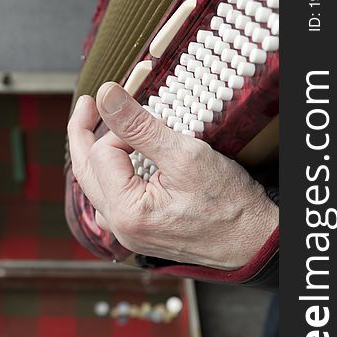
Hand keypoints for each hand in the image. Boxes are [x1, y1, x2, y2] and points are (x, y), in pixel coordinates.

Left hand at [67, 82, 277, 268]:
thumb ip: (139, 126)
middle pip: (87, 173)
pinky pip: (112, 200)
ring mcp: (129, 233)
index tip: (148, 119)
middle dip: (84, 135)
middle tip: (87, 105)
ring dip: (95, 156)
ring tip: (96, 129)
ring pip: (97, 187)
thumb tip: (106, 96)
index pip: (102, 155)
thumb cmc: (228, 205)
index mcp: (126, 213)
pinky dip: (111, 175)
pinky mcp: (140, 231)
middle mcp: (121, 228)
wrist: (252, 240)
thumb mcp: (184, 156)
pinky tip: (117, 163)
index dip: (121, 129)